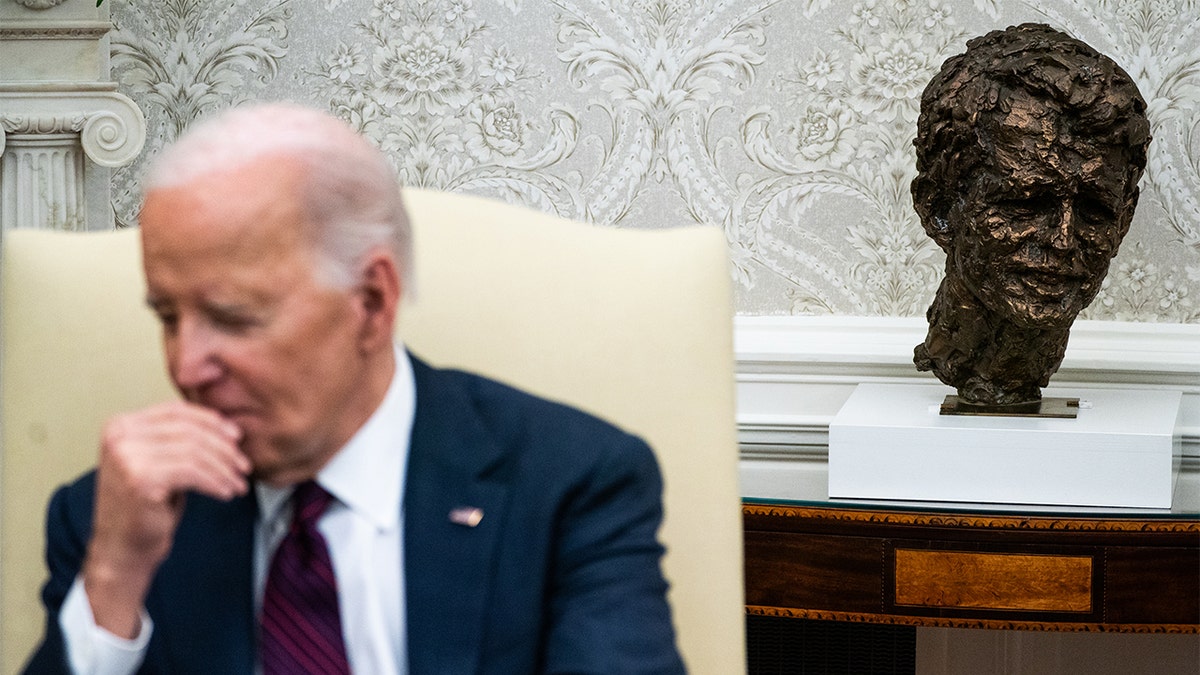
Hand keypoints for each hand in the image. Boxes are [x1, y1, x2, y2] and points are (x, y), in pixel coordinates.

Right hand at [82, 401, 248, 637]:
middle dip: (223, 448)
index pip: (176, 411)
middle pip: (188, 430)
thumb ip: (178, 438)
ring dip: (224, 469)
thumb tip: (225, 425)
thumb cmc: (144, 507)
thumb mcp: (159, 462)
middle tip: (243, 465)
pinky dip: (216, 482)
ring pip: (194, 452)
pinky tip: (227, 493)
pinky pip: (193, 472)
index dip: (211, 422)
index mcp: (120, 425)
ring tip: (238, 482)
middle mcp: (119, 436)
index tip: (236, 437)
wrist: (121, 550)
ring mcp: (127, 457)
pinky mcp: (140, 479)